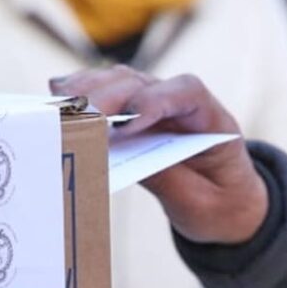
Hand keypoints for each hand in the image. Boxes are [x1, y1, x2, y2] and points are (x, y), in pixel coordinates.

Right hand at [51, 66, 266, 244]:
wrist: (227, 206)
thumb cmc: (218, 205)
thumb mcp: (198, 204)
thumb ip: (167, 178)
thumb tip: (124, 158)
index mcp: (212, 121)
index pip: (186, 92)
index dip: (154, 101)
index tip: (128, 125)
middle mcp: (183, 104)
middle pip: (144, 82)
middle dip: (109, 96)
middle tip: (78, 115)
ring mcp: (157, 105)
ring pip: (123, 81)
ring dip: (90, 88)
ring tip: (60, 101)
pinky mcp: (136, 114)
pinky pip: (110, 94)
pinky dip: (84, 91)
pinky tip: (59, 93)